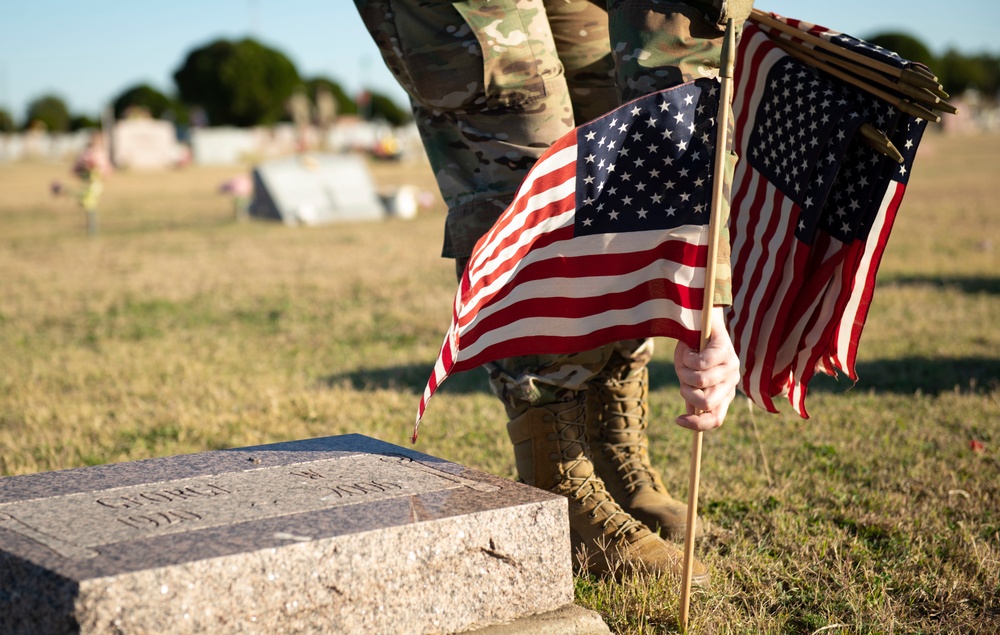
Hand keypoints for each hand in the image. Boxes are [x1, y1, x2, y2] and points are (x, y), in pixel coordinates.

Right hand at [673, 307, 739, 430]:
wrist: (697, 321)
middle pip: (706, 403)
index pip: (715, 419)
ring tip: (685, 358)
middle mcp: (732, 383)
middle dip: (686, 391)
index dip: (696, 425)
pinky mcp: (726, 350)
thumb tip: (691, 417)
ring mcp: (731, 367)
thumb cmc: (692, 352)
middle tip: (682, 375)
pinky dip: (686, 357)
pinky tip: (688, 348)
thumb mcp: (689, 377)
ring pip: (701, 381)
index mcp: (724, 394)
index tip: (677, 420)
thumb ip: (692, 394)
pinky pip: (701, 363)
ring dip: (683, 371)